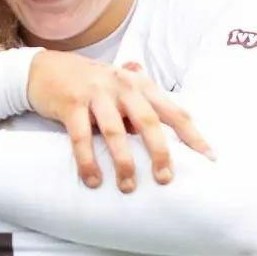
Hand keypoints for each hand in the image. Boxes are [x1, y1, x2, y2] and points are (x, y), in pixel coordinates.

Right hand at [23, 53, 210, 192]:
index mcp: (141, 85)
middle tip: (165, 179)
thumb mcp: (123, 90)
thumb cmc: (93, 87)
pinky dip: (87, 161)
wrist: (48, 68)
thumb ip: (144, 109)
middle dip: (159, 151)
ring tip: (127, 187)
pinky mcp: (71, 104)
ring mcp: (96, 94)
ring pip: (115, 131)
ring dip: (123, 161)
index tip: (209, 158)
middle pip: (148, 121)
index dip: (192, 135)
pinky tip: (92, 180)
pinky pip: (81, 137)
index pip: (174, 111)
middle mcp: (122, 86)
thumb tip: (170, 143)